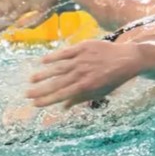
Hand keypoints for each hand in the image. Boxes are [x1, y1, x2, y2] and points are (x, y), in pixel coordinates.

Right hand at [27, 40, 141, 107]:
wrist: (127, 59)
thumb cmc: (113, 79)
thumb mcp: (99, 93)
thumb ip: (80, 99)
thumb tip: (62, 108)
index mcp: (85, 86)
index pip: (61, 95)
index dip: (47, 100)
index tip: (35, 104)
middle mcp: (81, 73)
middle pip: (56, 83)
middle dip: (41, 90)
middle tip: (27, 94)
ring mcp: (81, 59)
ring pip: (58, 68)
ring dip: (43, 74)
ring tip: (31, 80)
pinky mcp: (82, 47)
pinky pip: (64, 53)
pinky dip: (53, 57)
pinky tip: (42, 61)